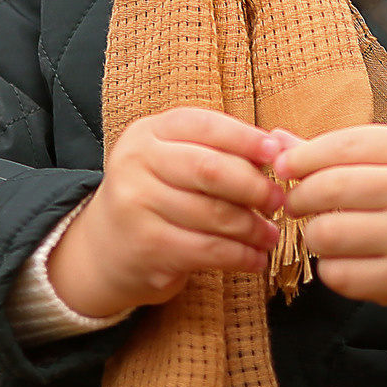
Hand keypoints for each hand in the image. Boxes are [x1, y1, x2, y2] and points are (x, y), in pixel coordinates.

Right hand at [49, 108, 284, 316]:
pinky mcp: (147, 247)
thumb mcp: (174, 160)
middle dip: (254, 187)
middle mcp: (136, 163)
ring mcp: (137, 205)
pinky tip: (255, 260)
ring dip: (252, 228)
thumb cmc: (157, 196)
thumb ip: (217, 149)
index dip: (246, 138)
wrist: (105, 247)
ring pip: (213, 214)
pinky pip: (208, 250)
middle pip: (211, 170)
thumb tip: (281, 149)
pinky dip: (239, 256)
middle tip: (278, 201)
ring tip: (270, 235)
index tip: (277, 154)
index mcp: (148, 133)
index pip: (205, 126)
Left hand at [274, 125, 386, 331]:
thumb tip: (275, 141)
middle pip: (330, 188)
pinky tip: (342, 259)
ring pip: (327, 233)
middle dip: (298, 196)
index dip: (302, 156)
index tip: (283, 167)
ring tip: (321, 231)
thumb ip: (333, 151)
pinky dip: (329, 267)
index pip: (343, 145)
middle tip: (293, 203)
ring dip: (312, 234)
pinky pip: (338, 274)